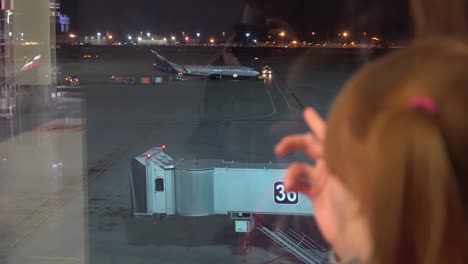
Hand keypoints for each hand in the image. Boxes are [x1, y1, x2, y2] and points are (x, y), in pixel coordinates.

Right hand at [275, 108, 360, 259]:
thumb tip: (326, 133)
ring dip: (290, 172)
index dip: (317, 123)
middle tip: (280, 148)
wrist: (352, 231)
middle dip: (293, 144)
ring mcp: (322, 180)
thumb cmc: (354, 199)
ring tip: (289, 183)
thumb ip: (337, 152)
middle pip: (309, 146)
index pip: (328, 134)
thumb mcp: (348, 171)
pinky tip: (289, 189)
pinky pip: (298, 183)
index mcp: (342, 156)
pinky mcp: (314, 194)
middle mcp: (332, 164)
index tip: (306, 112)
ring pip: (299, 167)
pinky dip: (291, 184)